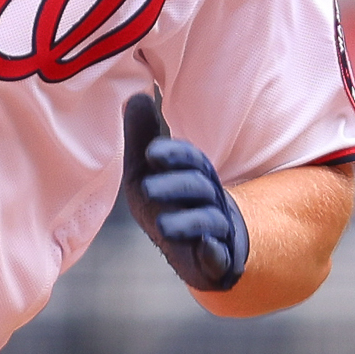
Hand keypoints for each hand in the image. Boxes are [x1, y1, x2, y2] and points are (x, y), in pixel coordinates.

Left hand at [121, 91, 248, 292]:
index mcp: (192, 173)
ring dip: (188, 222)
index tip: (152, 152)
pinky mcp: (217, 258)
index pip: (189, 159)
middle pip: (197, 187)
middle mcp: (208, 197)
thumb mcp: (146, 173)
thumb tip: (136, 95)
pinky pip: (219, 255)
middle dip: (174, 187)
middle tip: (147, 190)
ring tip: (164, 227)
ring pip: (207, 221)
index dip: (173, 155)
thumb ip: (142, 139)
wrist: (195, 249)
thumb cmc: (167, 202)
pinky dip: (213, 253)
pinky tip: (205, 250)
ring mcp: (216, 228)